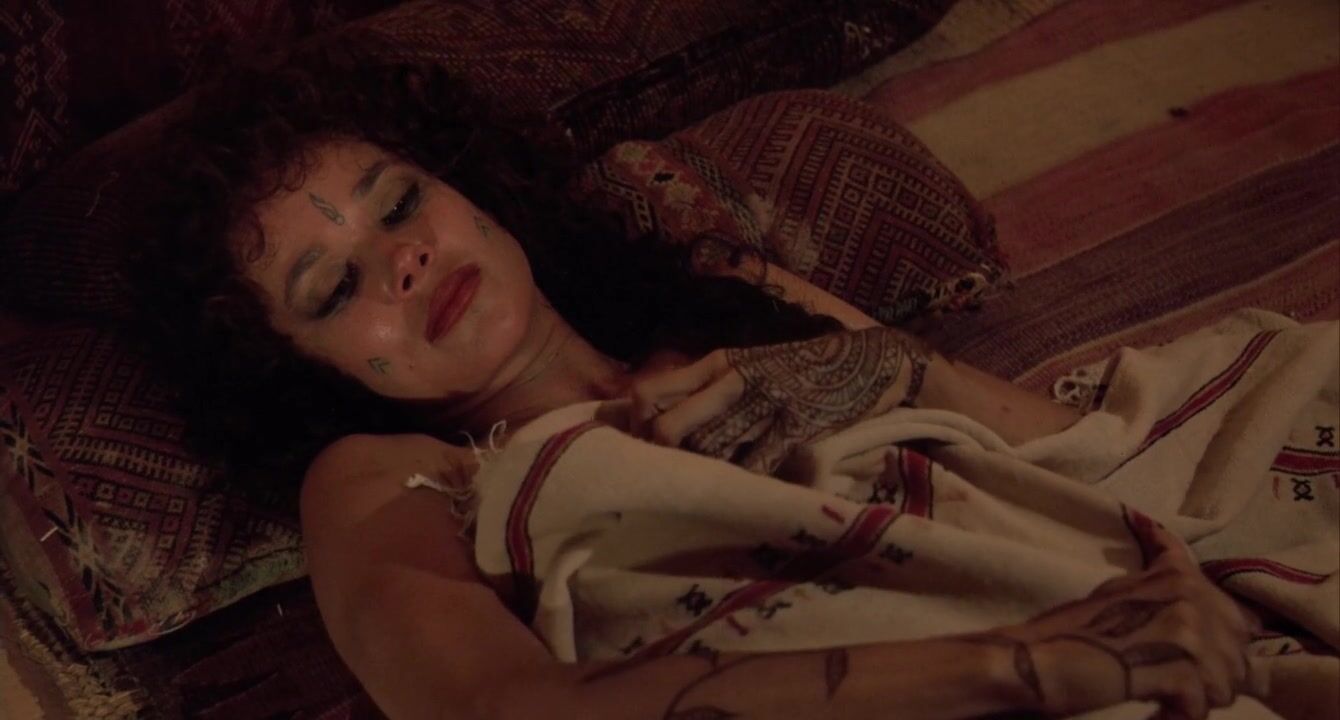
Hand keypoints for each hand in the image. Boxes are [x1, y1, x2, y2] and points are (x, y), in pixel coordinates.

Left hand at [627, 327, 930, 472]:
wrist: (869, 362)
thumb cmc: (800, 369)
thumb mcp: (747, 366)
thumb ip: (705, 388)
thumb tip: (654, 420)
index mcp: (716, 363)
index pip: (649, 392)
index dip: (637, 426)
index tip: (644, 449)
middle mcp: (734, 379)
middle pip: (670, 429)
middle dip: (666, 460)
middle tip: (673, 479)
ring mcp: (766, 403)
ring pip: (710, 451)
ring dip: (706, 475)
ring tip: (708, 489)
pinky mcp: (797, 426)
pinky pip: (757, 465)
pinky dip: (747, 483)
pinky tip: (747, 490)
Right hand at [969, 522, 1267, 719]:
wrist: (1038, 659)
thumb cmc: (1072, 632)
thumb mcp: (1124, 595)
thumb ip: (1170, 595)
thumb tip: (1231, 620)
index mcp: (1177, 576)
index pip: (1237, 615)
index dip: (1218, 645)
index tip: (1184, 659)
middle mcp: (1188, 594)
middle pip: (1238, 654)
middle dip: (1210, 678)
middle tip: (1165, 683)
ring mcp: (1185, 628)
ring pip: (1226, 684)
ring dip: (1193, 699)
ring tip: (1156, 696)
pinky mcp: (1177, 666)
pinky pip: (1202, 705)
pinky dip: (1177, 716)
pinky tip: (1151, 711)